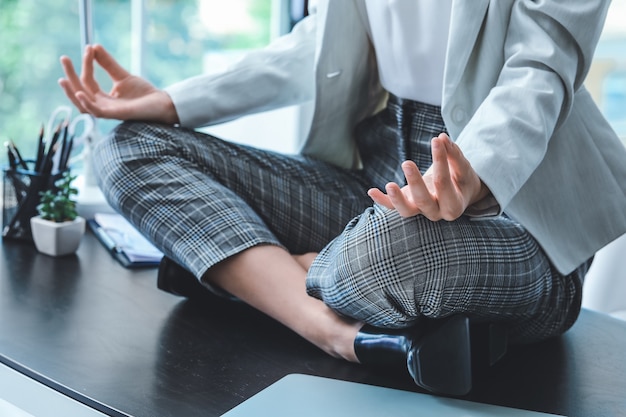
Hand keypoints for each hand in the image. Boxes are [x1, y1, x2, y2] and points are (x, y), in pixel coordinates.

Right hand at [58, 44, 178, 123]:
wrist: (162, 103)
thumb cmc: (144, 94)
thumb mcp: (122, 76)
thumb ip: (108, 64)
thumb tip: (94, 46)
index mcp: (103, 98)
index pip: (88, 80)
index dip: (86, 64)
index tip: (89, 47)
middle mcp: (103, 106)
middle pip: (80, 91)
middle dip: (71, 75)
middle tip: (63, 58)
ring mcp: (108, 111)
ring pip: (83, 104)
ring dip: (71, 92)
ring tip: (63, 78)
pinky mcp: (116, 115)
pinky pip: (96, 112)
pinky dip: (87, 104)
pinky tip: (80, 92)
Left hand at [367, 133, 487, 220]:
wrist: (458, 193)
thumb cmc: (461, 179)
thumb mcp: (462, 167)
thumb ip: (453, 154)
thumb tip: (441, 138)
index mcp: (454, 205)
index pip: (443, 183)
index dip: (440, 162)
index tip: (436, 141)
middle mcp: (437, 213)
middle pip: (424, 201)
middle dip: (415, 182)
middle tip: (407, 163)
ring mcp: (421, 212)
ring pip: (407, 211)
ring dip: (396, 199)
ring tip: (389, 185)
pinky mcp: (408, 207)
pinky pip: (392, 207)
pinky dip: (381, 200)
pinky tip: (371, 191)